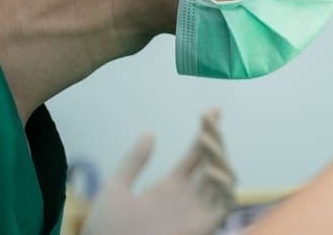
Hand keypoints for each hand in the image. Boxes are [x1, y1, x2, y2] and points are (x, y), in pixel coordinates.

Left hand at [82, 110, 236, 234]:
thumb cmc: (106, 230)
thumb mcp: (114, 189)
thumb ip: (133, 162)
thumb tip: (150, 132)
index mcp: (171, 186)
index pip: (197, 154)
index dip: (208, 131)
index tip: (214, 110)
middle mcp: (189, 196)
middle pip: (213, 161)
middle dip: (215, 139)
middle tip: (208, 122)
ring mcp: (197, 210)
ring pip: (224, 178)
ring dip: (220, 158)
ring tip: (205, 143)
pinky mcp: (203, 224)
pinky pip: (225, 203)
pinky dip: (224, 186)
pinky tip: (210, 172)